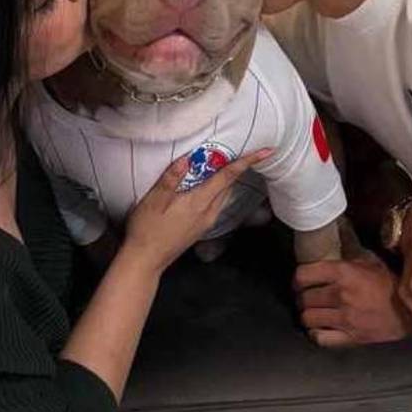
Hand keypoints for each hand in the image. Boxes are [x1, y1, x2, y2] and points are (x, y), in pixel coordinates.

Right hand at [120, 148, 273, 274]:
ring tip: (219, 165)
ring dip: (225, 179)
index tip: (266, 151)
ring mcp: (206, 222)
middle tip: (234, 150)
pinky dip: (217, 190)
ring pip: (223, 195)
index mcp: (199, 202)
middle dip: (235, 167)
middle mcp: (208, 213)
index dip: (247, 161)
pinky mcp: (201, 229)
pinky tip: (205, 186)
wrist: (146, 260)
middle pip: (229, 185)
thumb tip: (187, 158)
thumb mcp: (154, 200)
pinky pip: (216, 204)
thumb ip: (171, 178)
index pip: (228, 176)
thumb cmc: (147, 229)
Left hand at [293, 251, 411, 346]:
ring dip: (308, 315)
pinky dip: (316, 334)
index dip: (298, 278)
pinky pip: (320, 338)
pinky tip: (321, 328)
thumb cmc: (390, 283)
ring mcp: (345, 318)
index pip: (304, 274)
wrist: (410, 310)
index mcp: (344, 273)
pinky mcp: (351, 338)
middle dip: (303, 298)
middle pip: (304, 298)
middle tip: (307, 297)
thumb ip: (347, 254)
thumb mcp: (369, 261)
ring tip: (314, 312)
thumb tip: (329, 242)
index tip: (301, 281)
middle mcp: (341, 295)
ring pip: (308, 318)